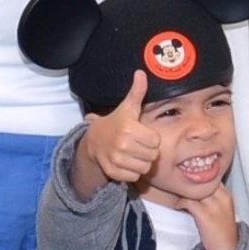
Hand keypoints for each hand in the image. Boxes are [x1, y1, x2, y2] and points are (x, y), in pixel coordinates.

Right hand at [77, 72, 162, 190]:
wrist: (93, 141)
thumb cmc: (115, 123)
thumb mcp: (127, 107)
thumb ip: (137, 92)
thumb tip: (141, 73)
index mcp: (129, 128)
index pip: (156, 141)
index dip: (151, 138)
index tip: (142, 134)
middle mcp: (122, 145)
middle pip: (152, 156)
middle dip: (147, 151)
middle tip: (137, 144)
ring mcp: (116, 160)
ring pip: (144, 167)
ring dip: (141, 162)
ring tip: (132, 153)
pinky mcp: (113, 172)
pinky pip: (134, 176)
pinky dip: (132, 171)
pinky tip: (126, 161)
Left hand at [174, 179, 238, 249]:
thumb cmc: (222, 231)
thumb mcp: (222, 209)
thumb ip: (212, 197)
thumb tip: (194, 189)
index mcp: (226, 195)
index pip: (210, 177)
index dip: (197, 179)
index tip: (188, 184)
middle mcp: (222, 197)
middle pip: (202, 181)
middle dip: (189, 184)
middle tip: (179, 189)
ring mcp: (214, 206)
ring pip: (194, 189)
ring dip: (183, 193)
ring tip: (179, 198)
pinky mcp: (205, 215)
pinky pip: (188, 201)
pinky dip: (180, 203)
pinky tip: (178, 207)